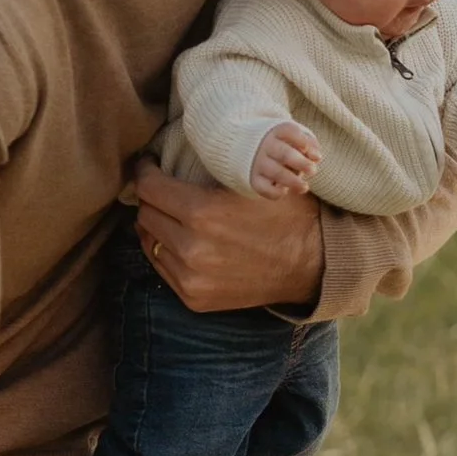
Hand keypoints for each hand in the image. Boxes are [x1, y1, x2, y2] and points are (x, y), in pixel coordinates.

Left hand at [131, 165, 323, 310]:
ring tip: (171, 215)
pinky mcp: (194, 298)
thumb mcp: (252, 182)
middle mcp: (191, 248)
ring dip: (156, 225)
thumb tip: (172, 157)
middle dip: (151, 197)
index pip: (148, 187)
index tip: (150, 165)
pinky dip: (167, 251)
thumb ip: (210, 169)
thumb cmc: (285, 216)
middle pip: (145, 214)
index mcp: (203, 213)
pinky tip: (183, 240)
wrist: (311, 265)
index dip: (145, 171)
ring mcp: (190, 277)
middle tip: (163, 189)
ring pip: (148, 241)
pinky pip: (162, 267)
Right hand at [249, 120, 320, 196]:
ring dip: (293, 181)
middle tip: (313, 170)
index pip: (289, 132)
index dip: (303, 141)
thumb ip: (309, 144)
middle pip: (285, 154)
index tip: (312, 153)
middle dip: (302, 164)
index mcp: (276, 131)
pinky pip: (264, 188)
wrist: (250, 148)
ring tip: (304, 187)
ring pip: (276, 173)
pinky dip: (275, 192)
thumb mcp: (295, 138)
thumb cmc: (282, 144)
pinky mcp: (254, 179)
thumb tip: (316, 157)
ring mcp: (258, 162)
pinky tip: (284, 190)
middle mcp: (266, 145)